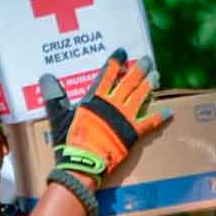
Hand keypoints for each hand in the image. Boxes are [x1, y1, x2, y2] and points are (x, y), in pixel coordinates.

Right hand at [41, 48, 170, 176]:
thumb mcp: (59, 116)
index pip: (106, 74)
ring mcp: (125, 117)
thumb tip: (46, 77)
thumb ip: (54, 96)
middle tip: (147, 59)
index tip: (122, 52)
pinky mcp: (134, 132)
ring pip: (141, 95)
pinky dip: (160, 116)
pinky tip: (169, 111)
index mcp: (95, 98)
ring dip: (149, 84)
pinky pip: (150, 121)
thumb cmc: (70, 140)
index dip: (115, 62)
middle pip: (129, 81)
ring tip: (156, 75)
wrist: (83, 163)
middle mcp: (113, 104)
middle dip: (139, 68)